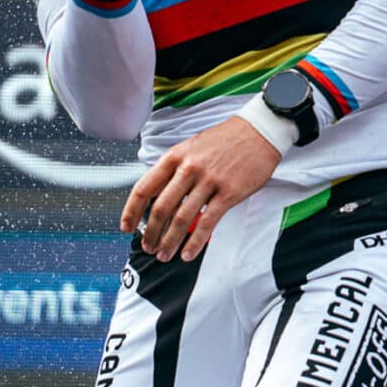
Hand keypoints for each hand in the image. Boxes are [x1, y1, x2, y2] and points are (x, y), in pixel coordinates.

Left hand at [121, 116, 280, 261]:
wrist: (259, 131)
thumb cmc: (226, 140)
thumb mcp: (192, 147)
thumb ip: (175, 169)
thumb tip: (159, 198)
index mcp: (175, 157)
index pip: (144, 188)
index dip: (131, 212)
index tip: (126, 227)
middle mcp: (188, 169)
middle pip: (160, 209)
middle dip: (151, 233)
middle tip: (149, 247)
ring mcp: (209, 181)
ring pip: (181, 219)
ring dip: (169, 242)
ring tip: (165, 255)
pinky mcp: (229, 193)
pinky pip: (207, 223)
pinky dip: (194, 242)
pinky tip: (188, 254)